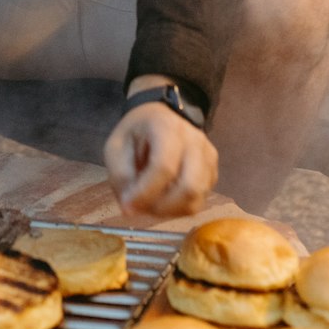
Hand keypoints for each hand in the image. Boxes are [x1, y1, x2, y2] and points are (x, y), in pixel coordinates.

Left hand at [104, 95, 217, 218]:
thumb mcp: (115, 148)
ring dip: (170, 210)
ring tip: (151, 203)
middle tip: (141, 208)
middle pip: (189, 187)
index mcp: (168, 128)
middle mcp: (195, 141)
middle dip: (162, 207)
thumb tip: (131, 208)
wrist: (159, 118)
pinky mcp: (212, 172)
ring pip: (196, 199)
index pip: (164, 167)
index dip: (146, 193)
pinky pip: (199, 201)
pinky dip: (179, 208)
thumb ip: (121, 176)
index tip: (128, 207)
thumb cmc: (135, 134)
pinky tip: (164, 198)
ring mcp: (208, 157)